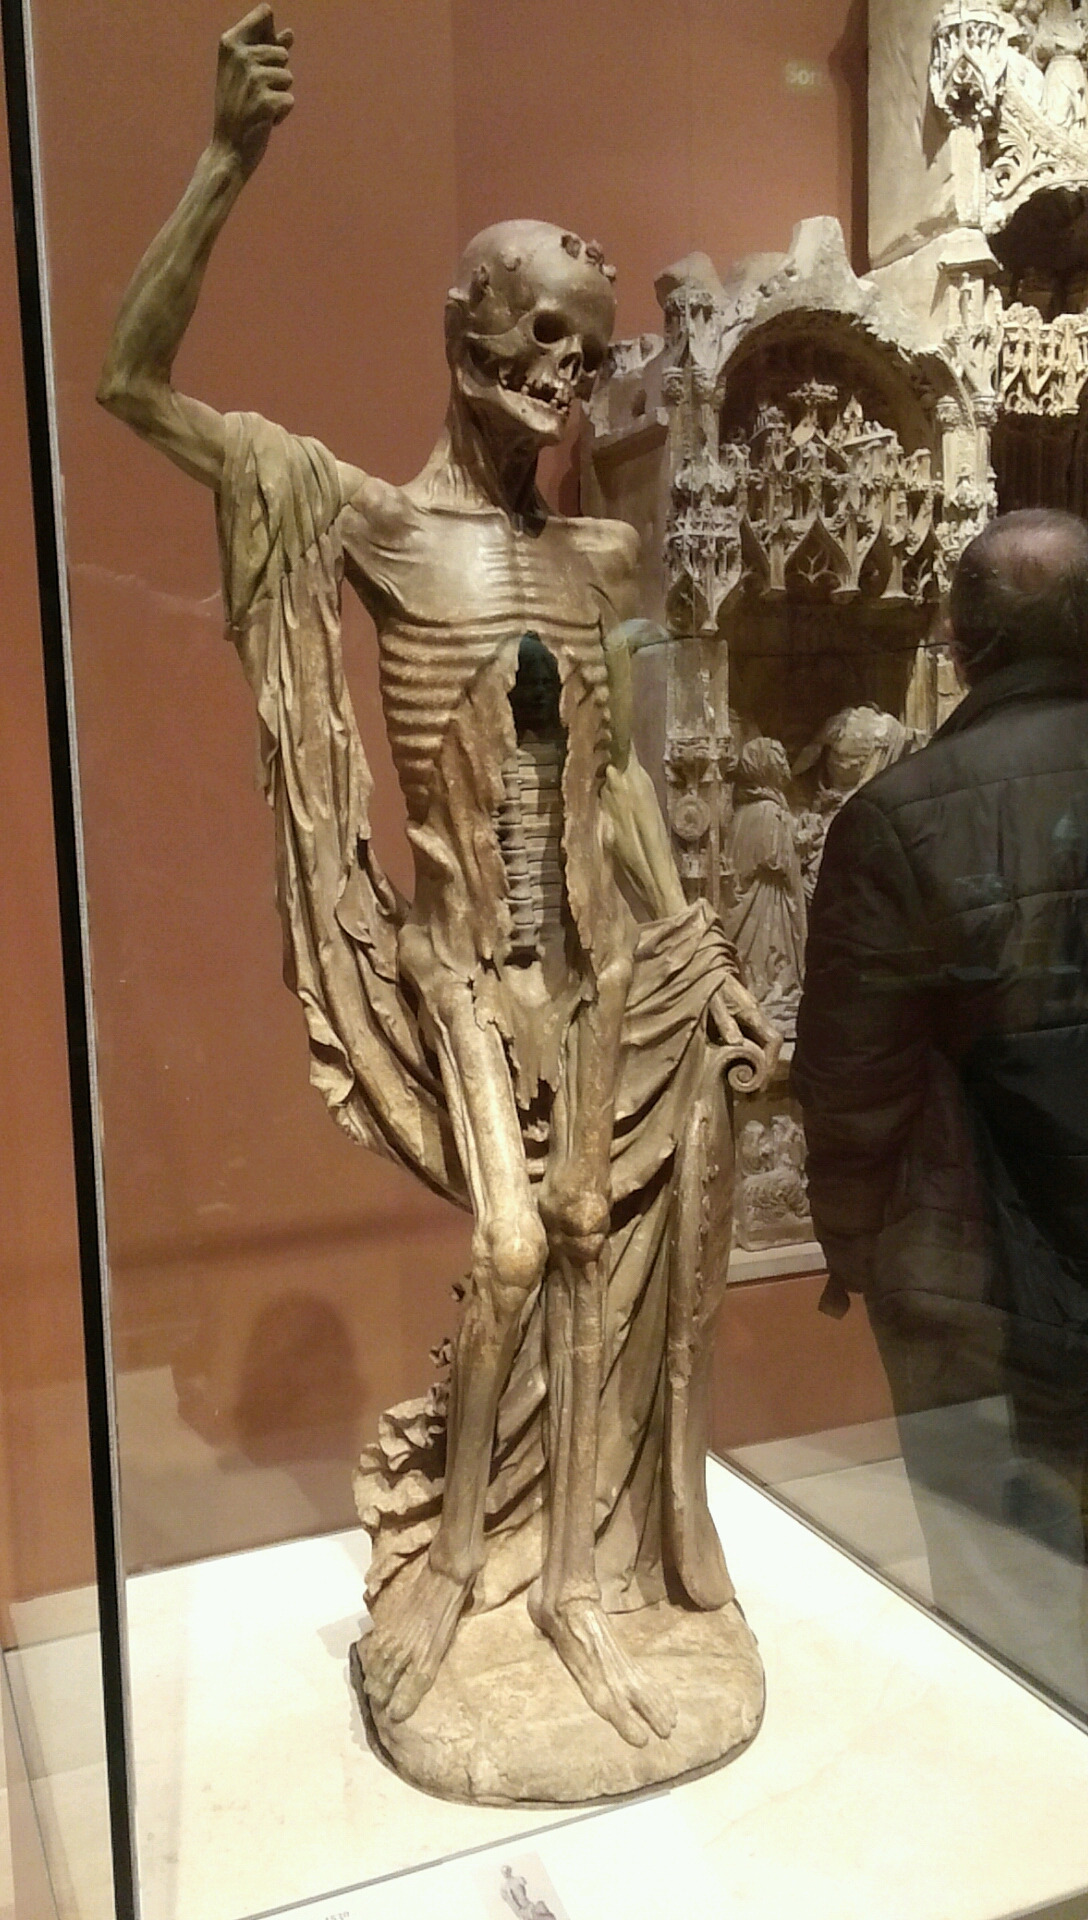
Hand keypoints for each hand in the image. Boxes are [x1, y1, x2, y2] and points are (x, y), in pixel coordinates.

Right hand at [214, 6, 293, 178]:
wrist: (228, 148)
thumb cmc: (237, 109)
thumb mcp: (245, 75)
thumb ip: (266, 50)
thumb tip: (290, 33)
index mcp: (230, 43)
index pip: (265, 12)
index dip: (272, 33)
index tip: (263, 49)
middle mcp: (239, 56)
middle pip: (282, 53)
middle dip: (276, 76)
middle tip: (254, 94)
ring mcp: (252, 79)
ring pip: (288, 77)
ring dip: (278, 96)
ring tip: (258, 107)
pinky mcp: (265, 102)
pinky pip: (289, 100)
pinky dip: (281, 114)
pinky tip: (263, 120)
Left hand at [708, 978, 782, 1093]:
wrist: (706, 968)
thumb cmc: (710, 984)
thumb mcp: (713, 1002)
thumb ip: (724, 1020)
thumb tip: (735, 1043)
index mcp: (752, 1012)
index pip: (773, 1040)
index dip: (771, 1063)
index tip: (761, 1082)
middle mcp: (756, 1016)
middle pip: (770, 1046)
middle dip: (765, 1071)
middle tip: (753, 1093)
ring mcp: (751, 1018)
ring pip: (762, 1045)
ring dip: (758, 1066)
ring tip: (746, 1087)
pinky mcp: (743, 1020)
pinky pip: (753, 1041)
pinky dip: (749, 1057)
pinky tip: (738, 1069)